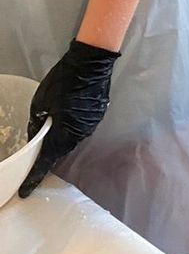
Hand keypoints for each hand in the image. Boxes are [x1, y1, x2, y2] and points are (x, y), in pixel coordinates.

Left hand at [18, 40, 120, 197]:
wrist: (91, 63)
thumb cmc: (64, 81)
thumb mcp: (40, 102)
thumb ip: (36, 124)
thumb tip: (36, 136)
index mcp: (63, 133)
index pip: (46, 161)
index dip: (34, 177)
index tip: (25, 191)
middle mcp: (80, 134)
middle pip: (60, 150)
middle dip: (49, 151)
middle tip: (36, 149)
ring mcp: (92, 125)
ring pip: (71, 138)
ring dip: (62, 135)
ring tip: (54, 123)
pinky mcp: (98, 115)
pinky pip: (81, 126)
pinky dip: (72, 124)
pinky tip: (68, 112)